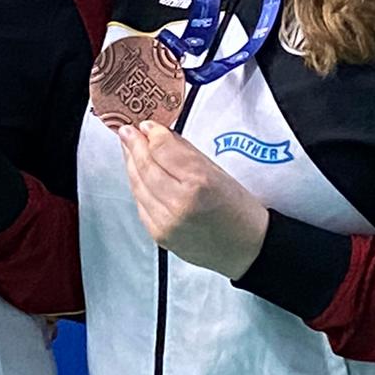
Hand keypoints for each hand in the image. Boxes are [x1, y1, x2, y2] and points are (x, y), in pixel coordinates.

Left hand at [118, 119, 268, 278]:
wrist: (247, 249)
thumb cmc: (239, 210)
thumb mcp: (218, 172)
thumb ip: (185, 153)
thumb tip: (158, 135)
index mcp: (199, 183)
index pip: (163, 150)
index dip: (151, 134)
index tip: (146, 125)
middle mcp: (179, 204)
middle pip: (146, 167)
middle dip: (133, 145)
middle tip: (127, 131)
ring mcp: (166, 222)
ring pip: (138, 186)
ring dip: (131, 164)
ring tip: (128, 149)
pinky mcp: (159, 235)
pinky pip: (140, 204)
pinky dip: (137, 186)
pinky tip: (137, 175)